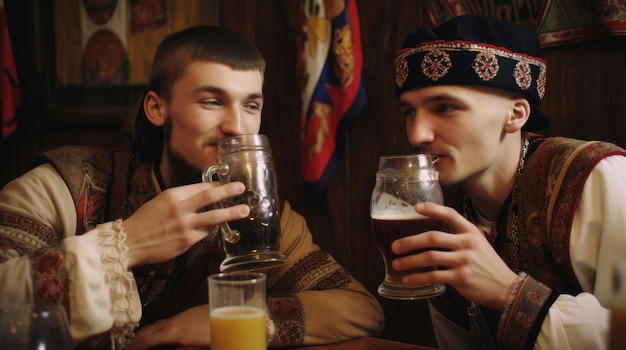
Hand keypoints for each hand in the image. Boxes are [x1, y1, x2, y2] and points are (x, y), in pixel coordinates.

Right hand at [122, 182, 249, 266]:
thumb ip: (181, 199)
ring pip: (214, 217)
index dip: (216, 186)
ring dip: (231, 213)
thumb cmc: (144, 221)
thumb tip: (201, 197)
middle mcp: (180, 208)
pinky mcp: (186, 240)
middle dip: (228, 191)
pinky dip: (210, 230)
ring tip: (244, 210)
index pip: (200, 187)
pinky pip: (205, 233)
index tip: (225, 185)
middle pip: (210, 197)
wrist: (129, 242)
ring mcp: (184, 225)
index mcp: (173, 195)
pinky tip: (212, 229)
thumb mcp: (160, 202)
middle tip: (241, 188)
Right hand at [124, 305, 210, 349]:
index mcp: (173, 332)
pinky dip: (158, 329)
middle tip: (129, 347)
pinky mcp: (188, 314)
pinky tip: (163, 334)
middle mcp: (174, 322)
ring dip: (147, 334)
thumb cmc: (217, 329)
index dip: (132, 347)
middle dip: (136, 340)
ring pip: (157, 325)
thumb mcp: (196, 347)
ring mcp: (180, 317)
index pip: (145, 340)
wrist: (232, 312)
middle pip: (148, 331)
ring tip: (142, 343)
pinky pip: (166, 321)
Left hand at [391, 202, 517, 310]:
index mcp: (470, 231)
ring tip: (397, 264)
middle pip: (432, 238)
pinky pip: (434, 276)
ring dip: (409, 261)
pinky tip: (408, 280)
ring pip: (430, 257)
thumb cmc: (487, 265)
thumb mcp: (478, 244)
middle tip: (395, 246)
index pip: (450, 214)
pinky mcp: (460, 278)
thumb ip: (459, 237)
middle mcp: (467, 243)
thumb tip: (431, 236)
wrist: (506, 287)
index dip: (432, 209)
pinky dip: (418, 278)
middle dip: (409, 241)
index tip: (416, 208)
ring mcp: (464, 261)